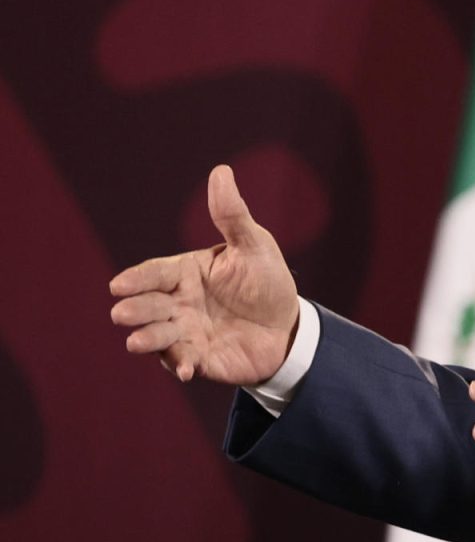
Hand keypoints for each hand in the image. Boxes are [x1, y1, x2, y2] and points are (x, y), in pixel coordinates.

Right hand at [108, 165, 299, 384]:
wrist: (288, 326)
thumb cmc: (266, 280)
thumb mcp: (254, 245)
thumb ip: (232, 216)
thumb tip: (221, 171)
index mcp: (186, 273)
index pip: (155, 273)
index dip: (137, 279)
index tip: (118, 284)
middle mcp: (178, 303)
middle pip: (149, 305)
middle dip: (135, 308)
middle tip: (122, 313)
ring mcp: (185, 332)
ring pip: (158, 335)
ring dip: (148, 338)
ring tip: (137, 342)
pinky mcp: (198, 358)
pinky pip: (183, 362)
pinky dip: (181, 366)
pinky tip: (185, 370)